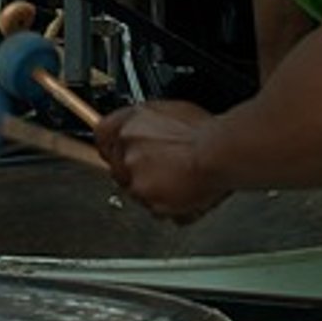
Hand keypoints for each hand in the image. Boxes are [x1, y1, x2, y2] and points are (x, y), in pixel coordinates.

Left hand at [96, 100, 228, 222]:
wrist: (219, 153)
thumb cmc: (202, 132)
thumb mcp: (167, 111)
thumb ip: (145, 123)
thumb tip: (143, 129)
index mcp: (127, 125)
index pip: (102, 136)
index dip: (114, 145)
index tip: (119, 151)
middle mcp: (125, 150)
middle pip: (118, 166)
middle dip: (137, 170)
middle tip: (162, 169)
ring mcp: (135, 177)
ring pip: (136, 189)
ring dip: (154, 189)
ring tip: (181, 181)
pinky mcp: (149, 200)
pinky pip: (155, 208)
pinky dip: (169, 207)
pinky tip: (187, 195)